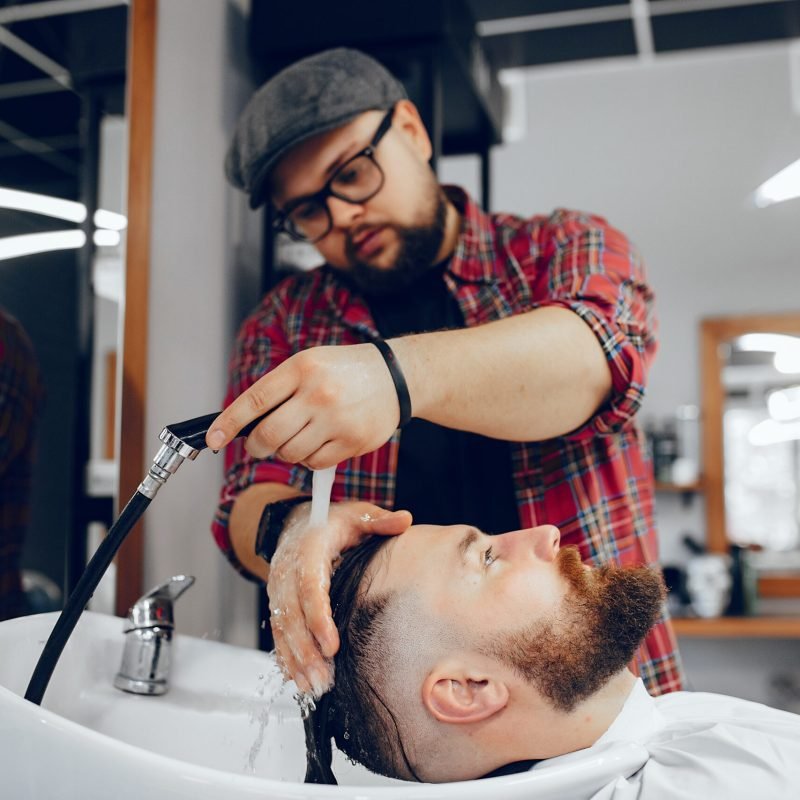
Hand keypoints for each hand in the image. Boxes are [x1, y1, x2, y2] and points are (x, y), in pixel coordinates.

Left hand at [206, 344, 402, 467]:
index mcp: (301, 369)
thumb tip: (244, 424)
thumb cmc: (345, 371)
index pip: (255, 401)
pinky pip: (315, 463)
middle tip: (259, 445)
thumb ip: (280, 390)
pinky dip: (310, 458)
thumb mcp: (310, 364)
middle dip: (257, 446)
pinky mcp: (352, 441)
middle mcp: (318, 394)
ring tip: (299, 436)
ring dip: (286, 452)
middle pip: (269, 435)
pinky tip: (320, 442)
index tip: (212, 440)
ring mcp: (336, 420)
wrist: (397, 377)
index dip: (228, 424)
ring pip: (290, 453)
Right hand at [267, 500, 411, 696]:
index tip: (332, 645)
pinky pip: (278, 633)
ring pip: (282, 628)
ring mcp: (278, 590)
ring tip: (314, 687)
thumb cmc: (331, 522)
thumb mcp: (355, 514)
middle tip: (323, 678)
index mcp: (308, 549)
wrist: (294, 523)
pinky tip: (299, 681)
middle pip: (291, 615)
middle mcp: (287, 571)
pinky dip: (286, 658)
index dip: (318, 617)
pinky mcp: (277, 604)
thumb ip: (378, 520)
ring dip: (296, 659)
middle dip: (305, 650)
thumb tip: (406, 520)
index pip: (309, 586)